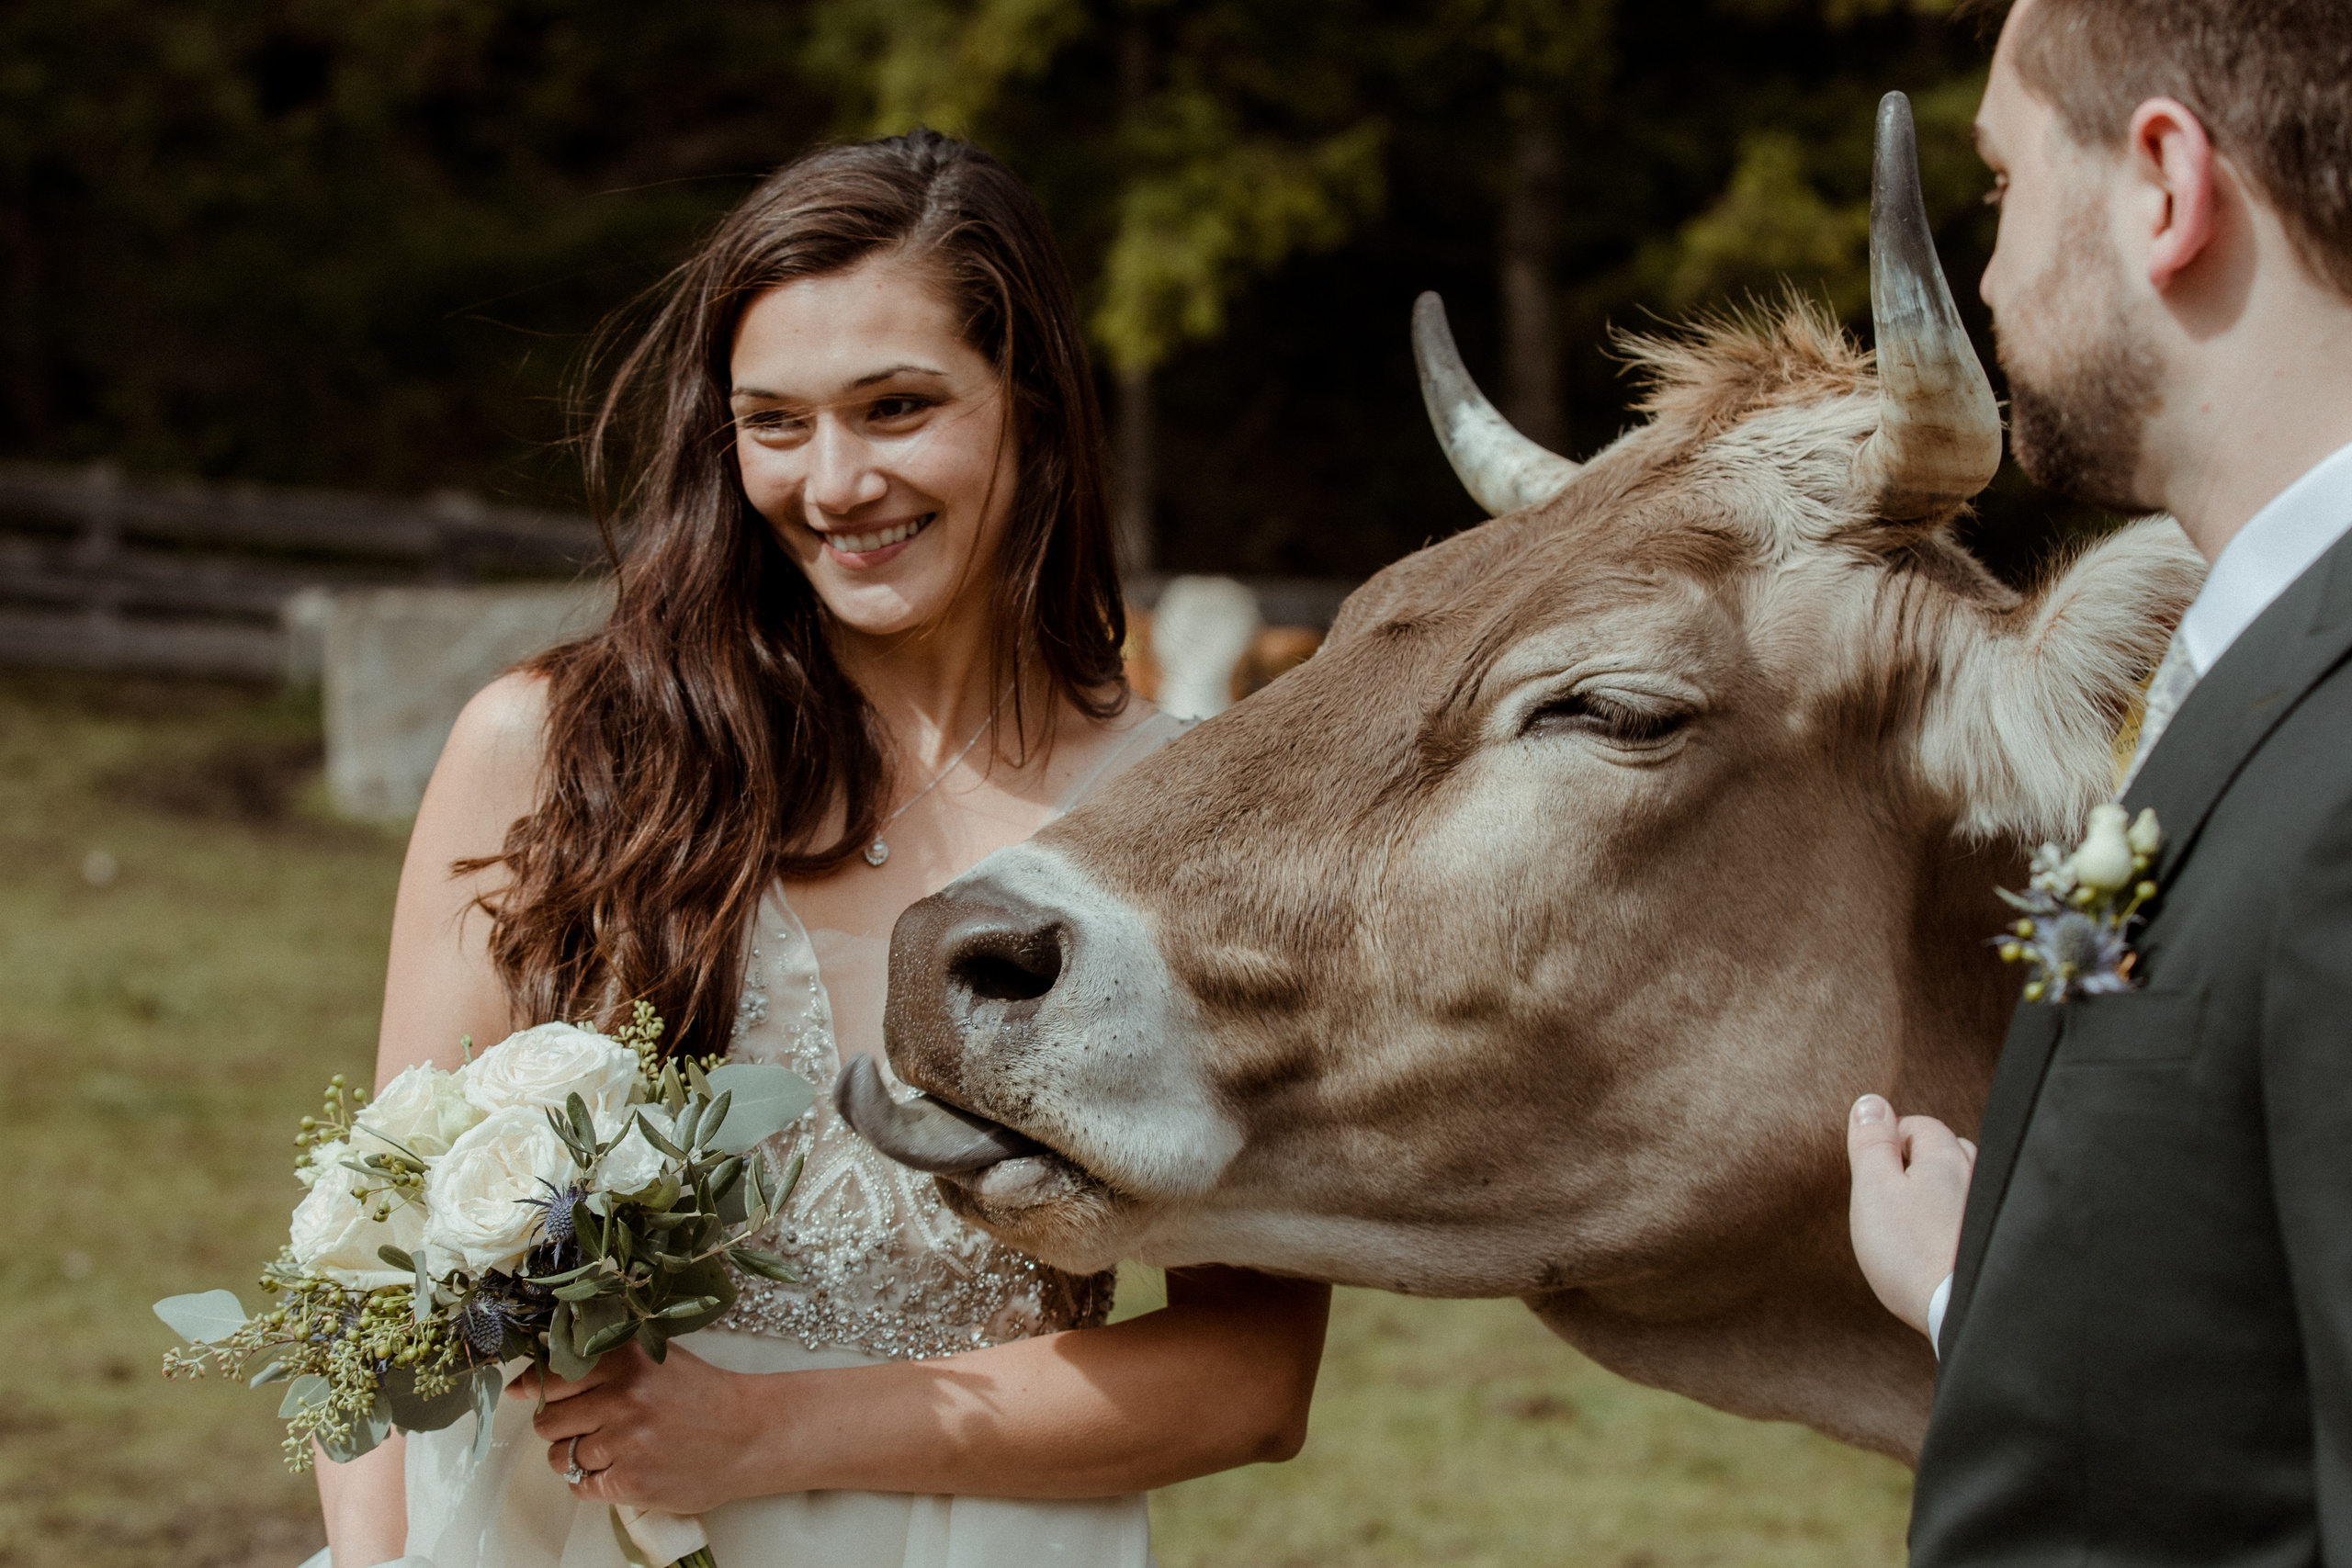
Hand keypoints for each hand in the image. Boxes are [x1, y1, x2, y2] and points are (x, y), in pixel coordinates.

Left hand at [510, 1342, 761, 1513]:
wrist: (750, 1434)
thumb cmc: (701, 1395)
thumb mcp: (656, 1357)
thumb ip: (604, 1358)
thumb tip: (534, 1375)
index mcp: (626, 1360)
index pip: (551, 1376)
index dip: (532, 1386)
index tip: (522, 1391)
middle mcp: (623, 1397)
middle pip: (547, 1419)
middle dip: (557, 1425)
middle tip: (585, 1424)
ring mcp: (626, 1442)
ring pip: (561, 1456)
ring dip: (574, 1456)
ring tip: (606, 1448)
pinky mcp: (631, 1482)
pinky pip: (581, 1486)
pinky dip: (591, 1482)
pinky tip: (617, 1469)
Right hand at [1845, 1094, 1975, 1336]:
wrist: (1959, 1313)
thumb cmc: (1910, 1251)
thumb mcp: (1874, 1188)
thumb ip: (1871, 1142)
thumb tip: (1871, 1102)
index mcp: (1947, 1156)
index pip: (1917, 1125)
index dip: (1888, 1141)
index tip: (1870, 1171)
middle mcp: (1979, 1175)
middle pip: (1945, 1152)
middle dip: (1917, 1165)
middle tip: (1888, 1198)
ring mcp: (1992, 1209)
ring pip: (1962, 1186)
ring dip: (1940, 1194)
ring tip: (1915, 1223)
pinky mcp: (1996, 1243)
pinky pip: (1972, 1219)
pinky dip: (1955, 1223)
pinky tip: (1940, 1246)